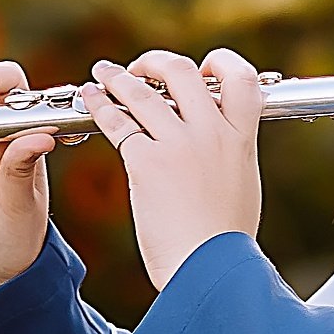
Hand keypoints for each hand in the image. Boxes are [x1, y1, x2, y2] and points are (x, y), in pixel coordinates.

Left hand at [75, 48, 263, 291]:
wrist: (209, 270)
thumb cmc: (225, 242)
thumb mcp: (241, 186)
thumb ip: (230, 155)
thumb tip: (220, 143)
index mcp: (240, 139)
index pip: (241, 78)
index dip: (220, 63)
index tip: (201, 68)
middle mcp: (210, 133)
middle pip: (182, 71)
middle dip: (157, 63)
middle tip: (142, 69)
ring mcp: (178, 145)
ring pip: (143, 92)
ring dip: (118, 77)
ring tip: (103, 72)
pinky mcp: (146, 163)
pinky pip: (118, 123)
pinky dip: (100, 105)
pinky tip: (91, 99)